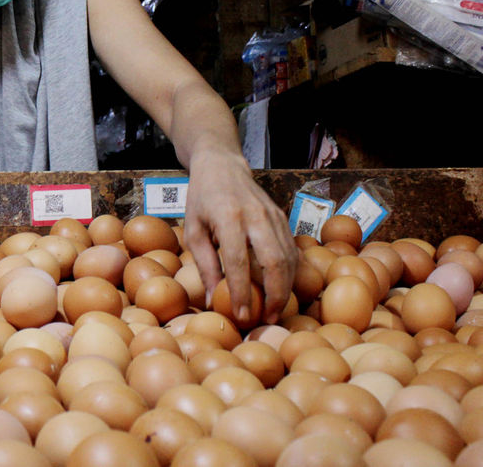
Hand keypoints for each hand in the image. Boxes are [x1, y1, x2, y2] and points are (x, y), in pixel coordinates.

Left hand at [182, 150, 295, 325]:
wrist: (222, 165)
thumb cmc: (202, 199)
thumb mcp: (193, 229)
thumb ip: (204, 264)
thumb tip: (212, 299)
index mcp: (229, 217)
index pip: (239, 262)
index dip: (241, 292)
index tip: (242, 315)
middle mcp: (256, 216)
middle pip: (275, 262)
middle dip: (274, 295)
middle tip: (266, 319)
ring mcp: (273, 216)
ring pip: (289, 258)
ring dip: (285, 289)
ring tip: (274, 311)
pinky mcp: (283, 217)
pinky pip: (292, 250)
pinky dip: (290, 274)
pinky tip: (281, 290)